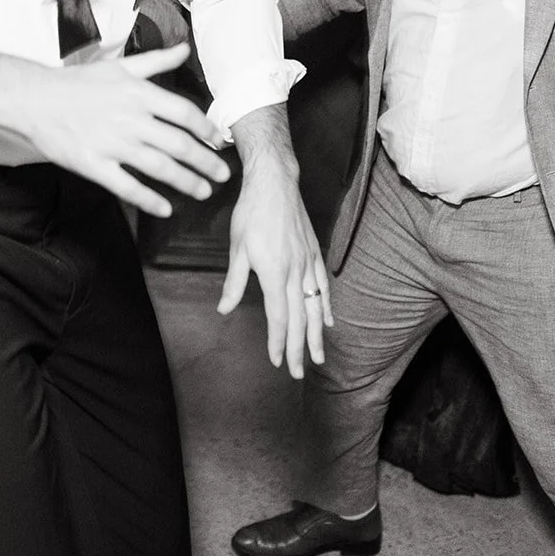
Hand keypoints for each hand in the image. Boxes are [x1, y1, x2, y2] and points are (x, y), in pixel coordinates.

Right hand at [25, 43, 230, 216]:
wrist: (35, 99)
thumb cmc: (79, 82)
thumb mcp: (120, 66)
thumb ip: (157, 60)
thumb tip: (185, 49)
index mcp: (138, 93)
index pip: (184, 113)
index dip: (206, 129)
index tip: (219, 141)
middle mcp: (130, 119)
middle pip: (178, 144)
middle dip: (205, 162)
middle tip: (222, 175)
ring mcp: (111, 144)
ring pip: (159, 167)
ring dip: (185, 182)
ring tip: (203, 191)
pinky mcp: (93, 165)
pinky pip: (127, 187)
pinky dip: (149, 200)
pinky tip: (165, 209)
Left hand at [217, 154, 332, 378]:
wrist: (275, 183)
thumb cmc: (251, 213)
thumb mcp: (237, 247)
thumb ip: (234, 282)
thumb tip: (225, 309)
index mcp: (274, 272)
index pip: (278, 316)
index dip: (277, 341)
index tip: (277, 361)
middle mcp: (296, 271)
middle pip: (300, 318)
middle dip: (300, 348)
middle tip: (300, 372)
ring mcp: (309, 262)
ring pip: (317, 306)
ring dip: (318, 334)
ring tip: (320, 356)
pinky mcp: (315, 253)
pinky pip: (324, 285)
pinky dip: (328, 305)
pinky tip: (330, 321)